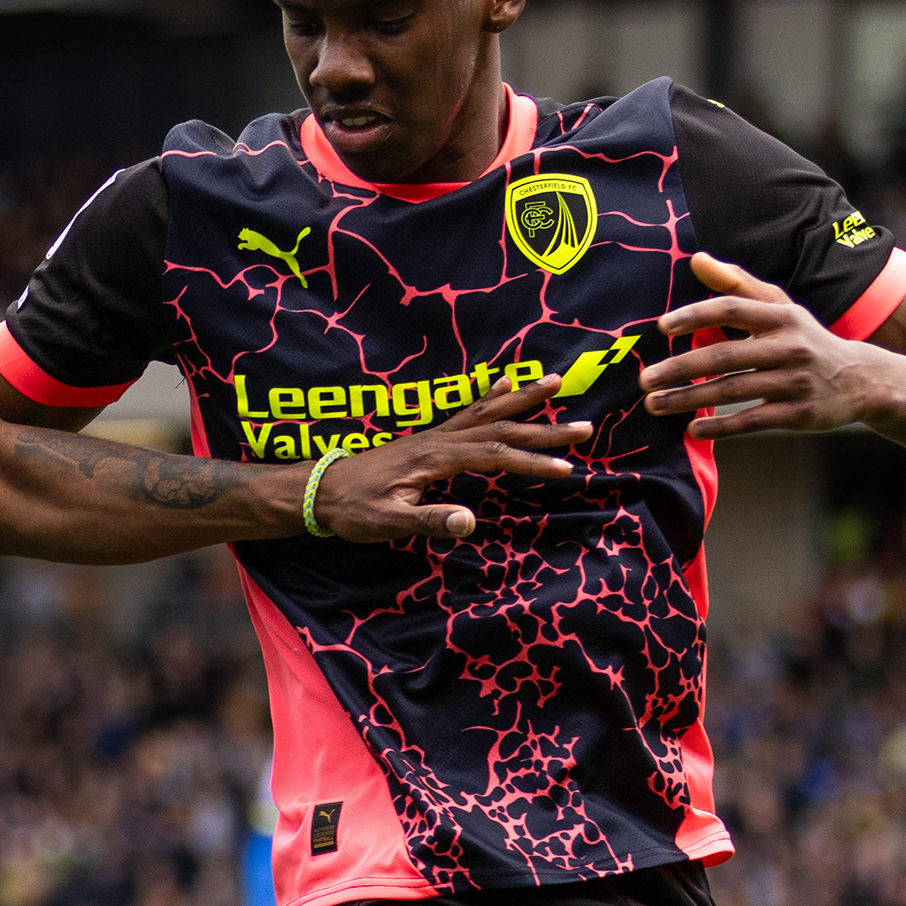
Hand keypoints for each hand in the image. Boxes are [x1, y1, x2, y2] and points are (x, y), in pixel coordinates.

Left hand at [305, 375, 587, 543]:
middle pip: (500, 429)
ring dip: (524, 400)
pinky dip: (492, 396)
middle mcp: (439, 439)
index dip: (531, 462)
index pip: (494, 455)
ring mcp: (435, 435)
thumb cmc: (354, 510)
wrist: (320, 491)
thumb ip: (431, 520)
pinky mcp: (430, 439)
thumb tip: (472, 520)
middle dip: (544, 429)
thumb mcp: (390, 523)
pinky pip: (468, 412)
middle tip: (585, 427)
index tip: (565, 468)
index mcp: (435, 458)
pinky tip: (507, 382)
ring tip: (557, 382)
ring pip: (488, 412)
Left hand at [643, 250, 883, 438]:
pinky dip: (721, 426)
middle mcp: (790, 347)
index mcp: (782, 317)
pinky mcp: (799, 414)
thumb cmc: (806, 340)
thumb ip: (738, 284)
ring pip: (733, 390)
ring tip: (654, 405)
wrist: (862, 380)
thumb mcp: (781, 308)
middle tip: (644, 378)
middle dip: (680, 368)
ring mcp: (796, 382)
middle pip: (726, 356)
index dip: (696, 315)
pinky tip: (692, 428)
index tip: (662, 327)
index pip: (733, 309)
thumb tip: (696, 259)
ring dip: (689, 399)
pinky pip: (752, 420)